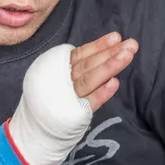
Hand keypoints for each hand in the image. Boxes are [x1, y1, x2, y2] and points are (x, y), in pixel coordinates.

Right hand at [8, 33, 137, 164]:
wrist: (33, 128)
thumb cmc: (51, 98)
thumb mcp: (57, 76)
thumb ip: (78, 65)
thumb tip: (109, 49)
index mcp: (57, 67)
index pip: (81, 54)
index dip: (99, 45)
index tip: (117, 36)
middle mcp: (62, 79)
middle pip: (88, 64)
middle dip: (110, 53)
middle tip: (131, 45)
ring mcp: (67, 96)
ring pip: (89, 79)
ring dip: (109, 67)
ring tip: (127, 56)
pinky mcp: (73, 114)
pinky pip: (89, 102)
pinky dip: (101, 93)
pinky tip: (115, 84)